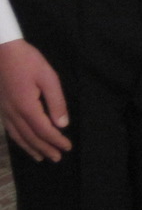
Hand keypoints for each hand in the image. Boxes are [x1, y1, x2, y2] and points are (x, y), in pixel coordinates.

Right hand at [0, 38, 70, 161]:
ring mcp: (5, 112)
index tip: (67, 148)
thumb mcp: (48, 77)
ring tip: (41, 157)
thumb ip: (56, 102)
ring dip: (31, 148)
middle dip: (45, 148)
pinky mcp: (1, 108)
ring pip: (18, 136)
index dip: (56, 141)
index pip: (44, 130)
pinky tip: (24, 142)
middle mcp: (13, 114)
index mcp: (27, 107)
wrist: (1, 52)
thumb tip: (62, 124)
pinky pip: (10, 130)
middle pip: (31, 137)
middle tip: (57, 158)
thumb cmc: (28, 61)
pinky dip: (19, 140)